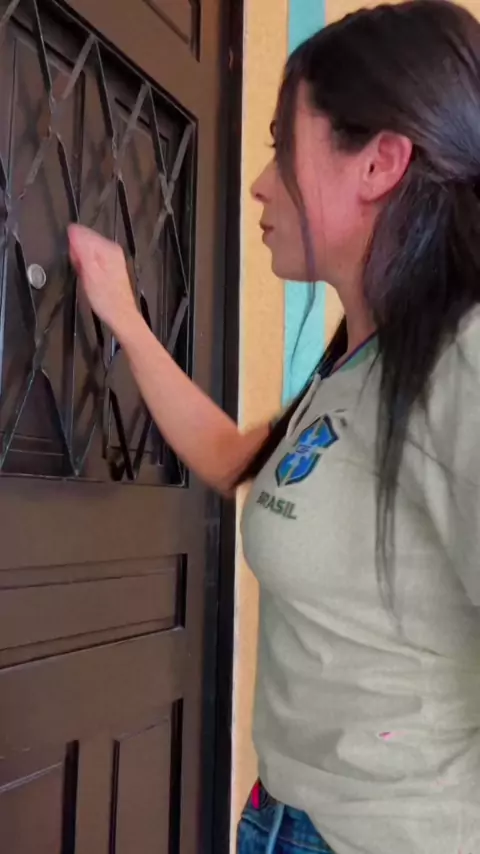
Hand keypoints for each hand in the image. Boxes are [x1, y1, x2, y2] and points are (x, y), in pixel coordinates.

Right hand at [68, 224, 138, 339]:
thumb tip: (73, 229)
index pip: (82, 233)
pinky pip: (93, 259)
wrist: (121, 316)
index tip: (75, 263)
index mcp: (108, 247)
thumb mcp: (89, 272)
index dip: (73, 248)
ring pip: (88, 251)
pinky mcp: (111, 266)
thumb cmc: (104, 298)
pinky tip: (90, 280)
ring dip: (82, 262)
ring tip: (86, 277)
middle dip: (78, 255)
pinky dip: (87, 268)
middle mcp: (112, 249)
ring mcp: (113, 257)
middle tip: (81, 272)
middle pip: (86, 241)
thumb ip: (82, 249)